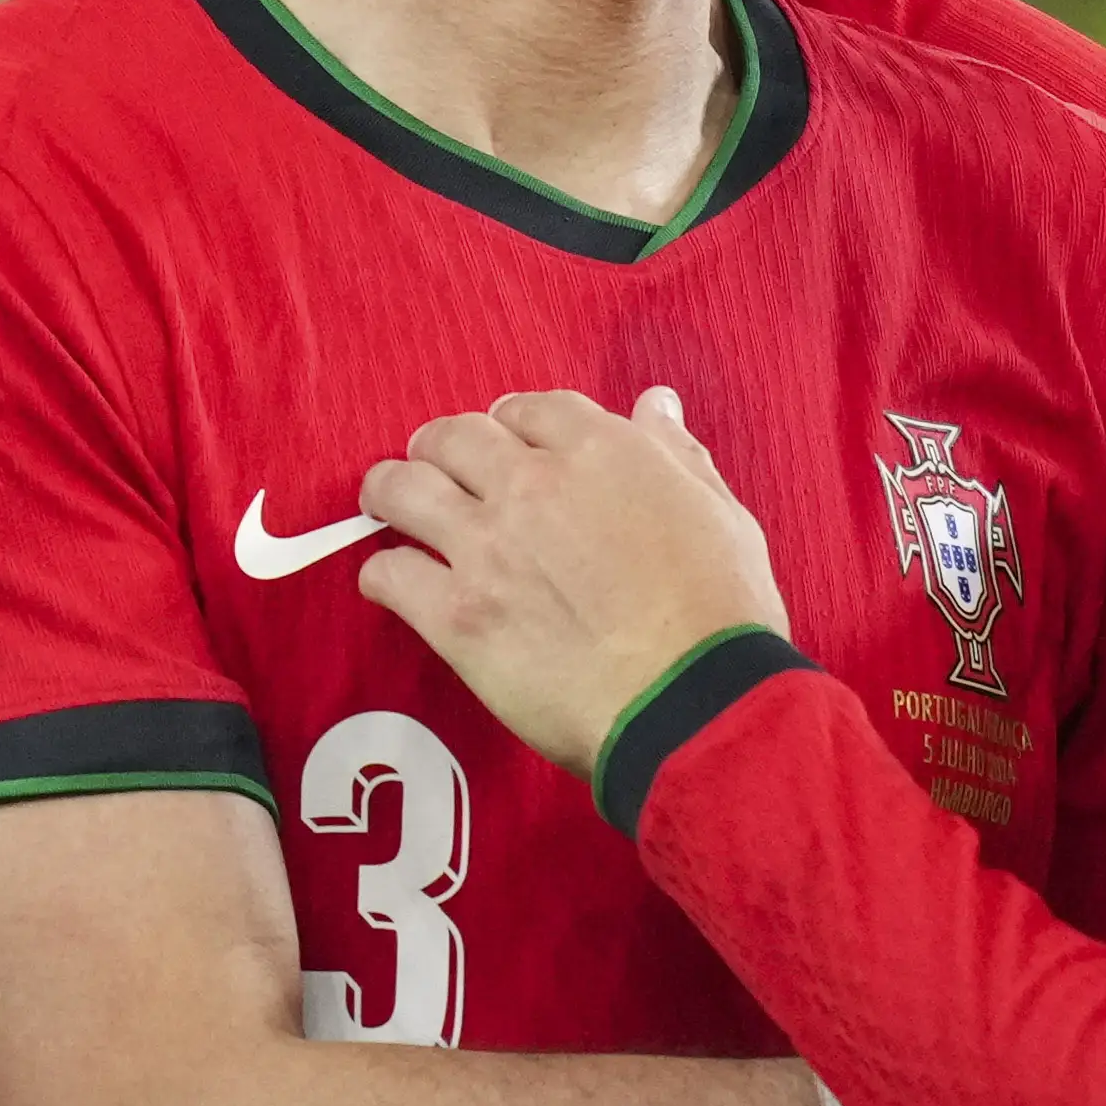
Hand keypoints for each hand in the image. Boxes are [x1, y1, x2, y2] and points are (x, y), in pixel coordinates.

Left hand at [358, 388, 789, 776]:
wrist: (691, 699)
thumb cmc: (721, 610)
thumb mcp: (721, 513)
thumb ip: (677, 454)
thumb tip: (655, 406)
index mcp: (600, 451)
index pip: (530, 407)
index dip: (516, 422)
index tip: (513, 444)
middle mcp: (531, 484)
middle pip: (453, 435)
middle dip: (443, 447)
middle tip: (443, 470)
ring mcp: (485, 547)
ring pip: (400, 489)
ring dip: (391, 492)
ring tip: (391, 506)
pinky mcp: (455, 616)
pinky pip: (387, 575)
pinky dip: (383, 574)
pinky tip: (394, 583)